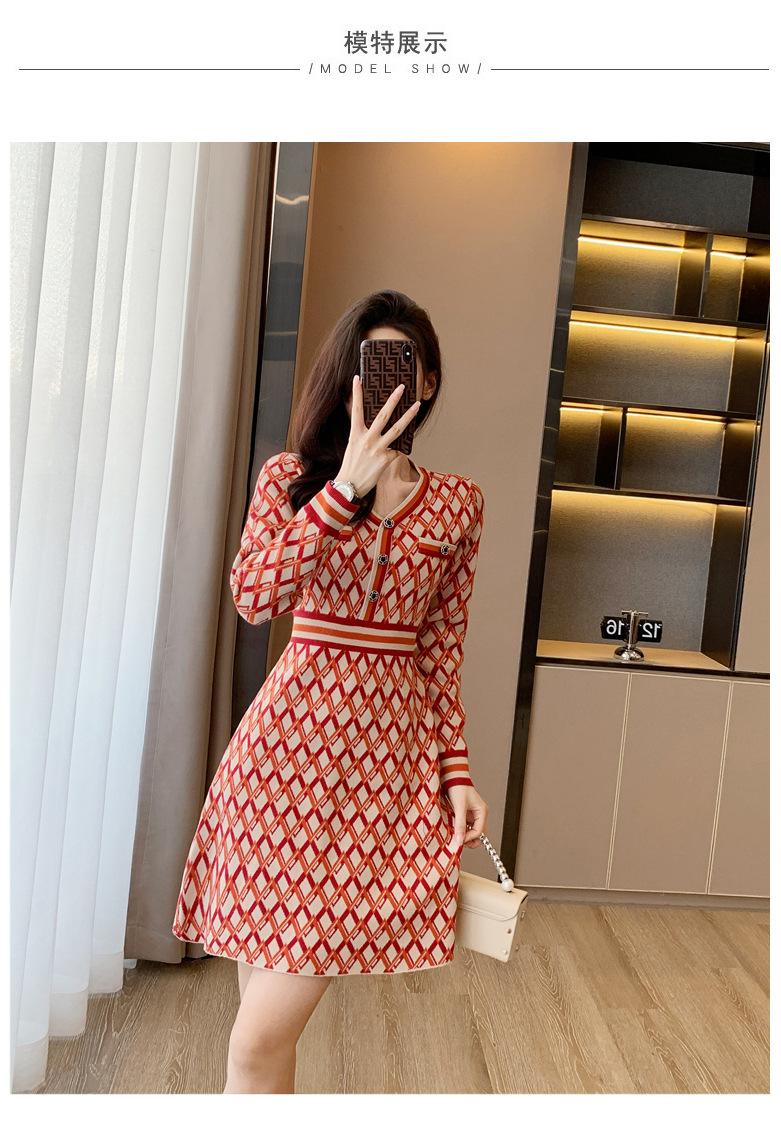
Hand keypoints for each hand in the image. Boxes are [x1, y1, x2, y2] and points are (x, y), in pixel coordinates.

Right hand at [336, 376, 420, 498]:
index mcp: (355, 434)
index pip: (356, 409)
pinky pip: (397, 449)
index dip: (356, 393)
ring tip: (417, 404)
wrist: (350, 485)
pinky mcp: (386, 459)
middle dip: (393, 399)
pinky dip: (398, 448)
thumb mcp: (353, 445)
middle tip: (402, 387)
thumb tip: (374, 421)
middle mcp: (367, 439)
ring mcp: (378, 449)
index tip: (358, 378)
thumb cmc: (351, 464)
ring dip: (409, 415)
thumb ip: (362, 433)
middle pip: (383, 415)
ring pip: (397, 428)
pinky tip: (397, 448)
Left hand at [446, 784, 487, 851]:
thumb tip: (459, 840)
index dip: (469, 838)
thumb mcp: (459, 807)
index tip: (459, 841)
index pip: (479, 831)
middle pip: (477, 833)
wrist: (452, 777)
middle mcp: (479, 814)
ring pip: (471, 831)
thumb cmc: (458, 787)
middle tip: (458, 841)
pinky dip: (460, 829)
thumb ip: (460, 824)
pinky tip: (453, 829)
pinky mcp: (466, 814)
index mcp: (482, 811)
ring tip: (454, 835)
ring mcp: (473, 814)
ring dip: (464, 834)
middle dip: (469, 839)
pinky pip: (465, 826)